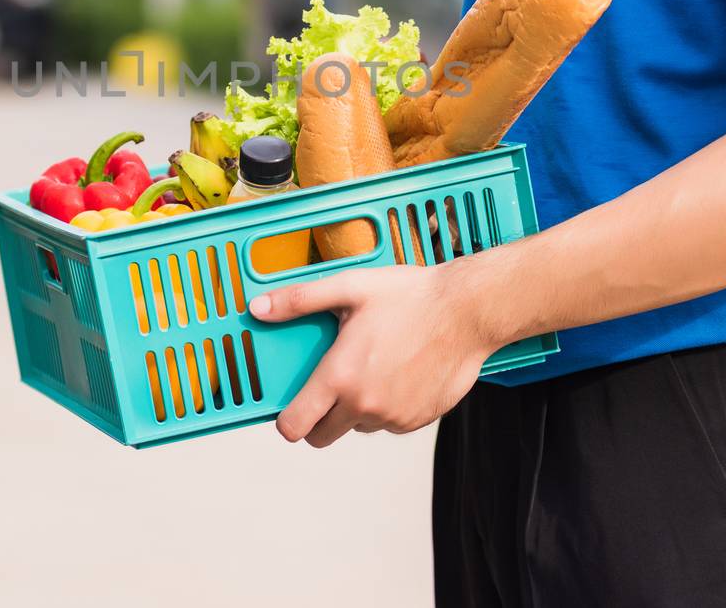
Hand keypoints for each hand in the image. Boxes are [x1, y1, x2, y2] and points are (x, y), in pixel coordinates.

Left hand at [248, 262, 490, 447]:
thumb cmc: (409, 295)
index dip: (286, 420)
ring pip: (357, 427)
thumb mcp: (349, 287)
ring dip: (355, 409)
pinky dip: (387, 407)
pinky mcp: (418, 420)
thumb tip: (257, 308)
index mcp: (340, 376)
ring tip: (371, 367)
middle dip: (317, 418)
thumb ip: (299, 300)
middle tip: (327, 387)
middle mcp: (364, 405)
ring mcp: (393, 417)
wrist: (468, 311)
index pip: (295, 426)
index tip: (290, 406)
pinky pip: (389, 423)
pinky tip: (398, 372)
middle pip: (321, 436)